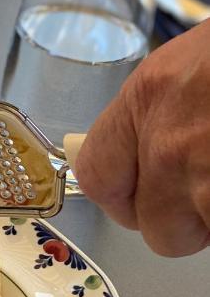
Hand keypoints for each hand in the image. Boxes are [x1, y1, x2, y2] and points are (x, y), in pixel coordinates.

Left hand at [74, 21, 209, 256]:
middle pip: (156, 227)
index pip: (98, 175)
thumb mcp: (195, 60)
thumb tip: (152, 144)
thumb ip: (166, 108)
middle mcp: (169, 144)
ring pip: (204, 236)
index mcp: (150, 97)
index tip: (138, 199)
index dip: (122, 197)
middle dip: (186, 218)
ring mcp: (209, 179)